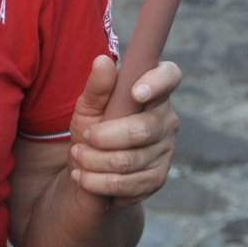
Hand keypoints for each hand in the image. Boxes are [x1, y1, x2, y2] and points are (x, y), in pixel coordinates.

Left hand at [66, 55, 180, 209]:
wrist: (90, 169)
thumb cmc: (93, 126)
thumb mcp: (88, 106)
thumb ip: (97, 86)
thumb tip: (102, 61)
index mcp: (153, 91)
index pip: (170, 76)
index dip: (157, 82)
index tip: (134, 93)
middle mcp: (166, 120)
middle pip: (141, 130)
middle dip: (104, 137)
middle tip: (82, 138)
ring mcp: (165, 150)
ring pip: (131, 161)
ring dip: (96, 162)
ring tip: (77, 158)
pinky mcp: (158, 178)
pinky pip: (130, 185)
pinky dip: (100, 183)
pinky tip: (84, 178)